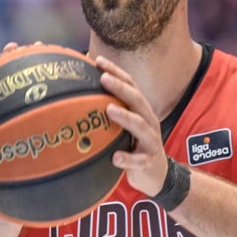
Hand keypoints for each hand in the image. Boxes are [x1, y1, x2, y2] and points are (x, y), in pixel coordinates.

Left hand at [93, 55, 170, 197]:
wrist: (157, 175)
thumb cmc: (134, 146)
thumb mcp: (126, 127)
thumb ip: (110, 111)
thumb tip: (79, 97)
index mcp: (141, 110)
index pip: (130, 85)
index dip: (116, 72)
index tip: (98, 61)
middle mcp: (148, 121)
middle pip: (136, 100)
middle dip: (120, 88)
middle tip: (103, 78)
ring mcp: (150, 142)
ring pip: (140, 126)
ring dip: (125, 117)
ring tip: (108, 109)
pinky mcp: (148, 162)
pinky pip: (138, 161)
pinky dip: (127, 159)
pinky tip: (115, 158)